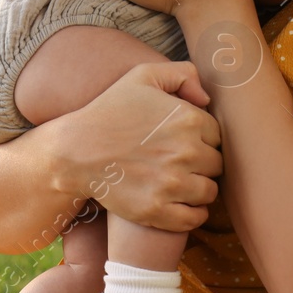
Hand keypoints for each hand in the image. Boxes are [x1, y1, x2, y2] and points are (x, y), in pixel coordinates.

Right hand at [56, 61, 222, 232]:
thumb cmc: (109, 112)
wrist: (75, 150)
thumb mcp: (142, 76)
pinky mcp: (158, 210)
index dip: (202, 138)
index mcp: (188, 119)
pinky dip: (192, 213)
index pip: (217, 136)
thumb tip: (206, 99)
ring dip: (198, 187)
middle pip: (216, 164)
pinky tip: (178, 202)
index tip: (184, 141)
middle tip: (179, 162)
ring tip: (179, 182)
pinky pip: (195, 217)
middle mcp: (186, 152)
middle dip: (202, 163)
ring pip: (209, 191)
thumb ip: (182, 74)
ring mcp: (172, 184)